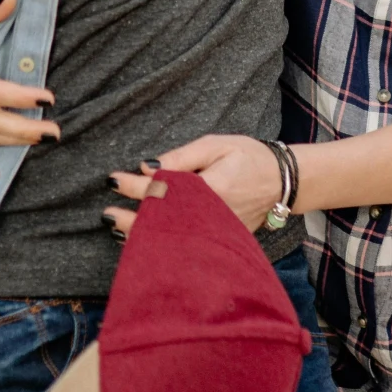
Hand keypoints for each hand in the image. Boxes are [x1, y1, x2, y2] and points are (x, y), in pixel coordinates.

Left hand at [105, 134, 283, 236]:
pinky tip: (146, 241)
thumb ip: (182, 157)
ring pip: (174, 240)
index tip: (114, 180)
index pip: (164, 190)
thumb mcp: (217, 145)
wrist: (284, 182)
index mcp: (211, 190)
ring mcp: (217, 233)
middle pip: (164, 224)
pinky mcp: (221, 242)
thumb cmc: (250, 158)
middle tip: (107, 215)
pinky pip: (187, 245)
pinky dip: (165, 244)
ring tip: (118, 229)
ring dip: (144, 236)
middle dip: (132, 220)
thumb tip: (147, 167)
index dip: (135, 186)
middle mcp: (212, 217)